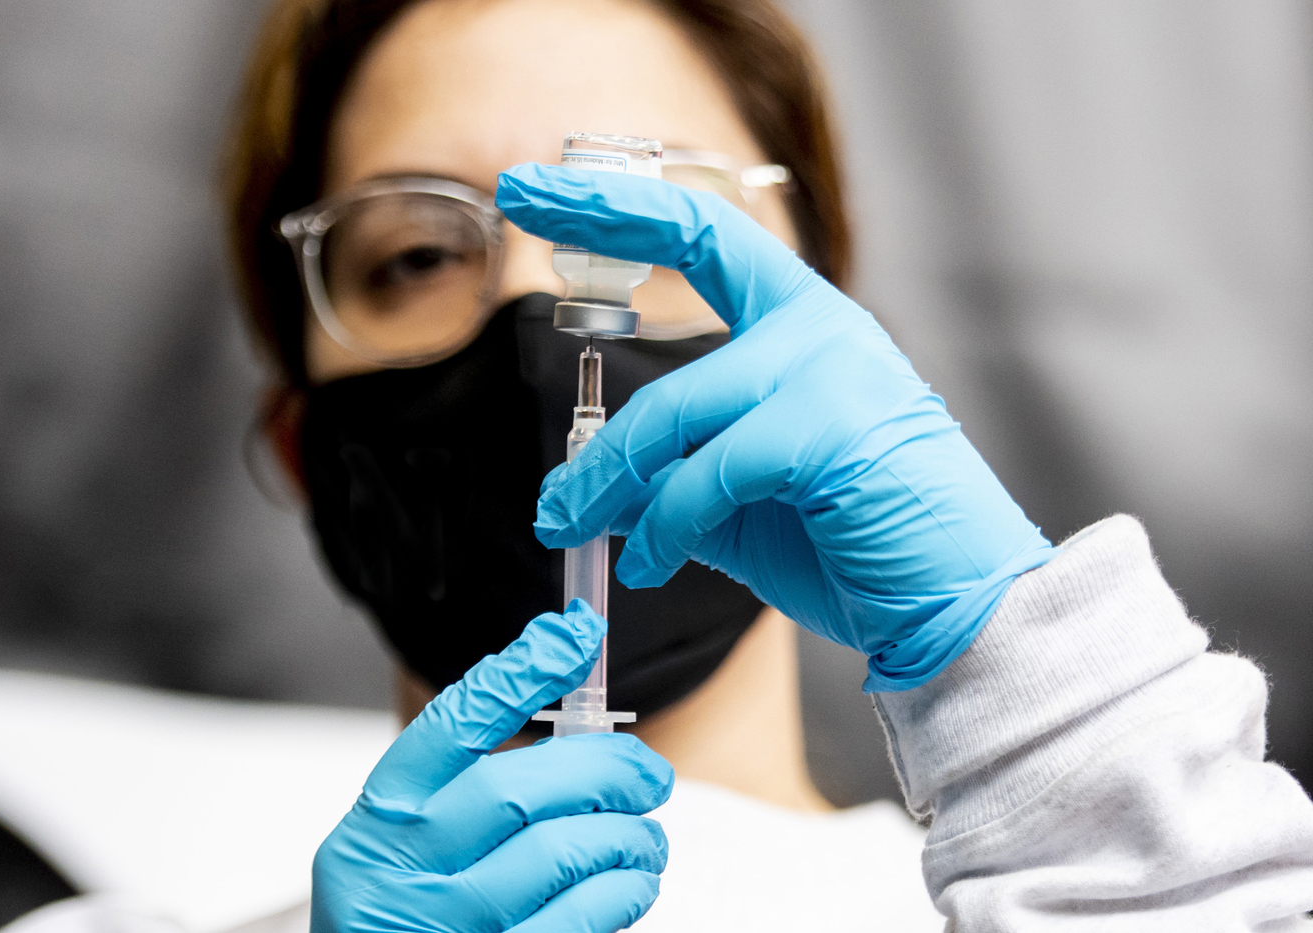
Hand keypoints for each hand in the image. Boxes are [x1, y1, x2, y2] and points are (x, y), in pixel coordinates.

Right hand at [312, 600, 672, 932]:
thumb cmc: (403, 911)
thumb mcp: (407, 841)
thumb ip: (468, 789)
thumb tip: (574, 725)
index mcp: (382, 816)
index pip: (452, 724)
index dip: (519, 673)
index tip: (575, 637)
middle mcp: (404, 866)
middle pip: (517, 788)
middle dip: (602, 770)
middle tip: (648, 772)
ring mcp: (446, 923)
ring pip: (559, 853)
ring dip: (626, 836)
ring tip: (646, 837)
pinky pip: (579, 919)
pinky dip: (623, 890)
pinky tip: (634, 881)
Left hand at [496, 164, 1053, 691]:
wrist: (959, 611)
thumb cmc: (857, 546)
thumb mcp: (741, 505)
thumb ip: (673, 479)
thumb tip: (590, 485)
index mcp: (805, 327)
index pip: (705, 232)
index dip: (621, 203)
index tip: (541, 189)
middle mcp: (821, 328)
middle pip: (681, 285)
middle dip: (594, 266)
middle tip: (527, 349)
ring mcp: (830, 370)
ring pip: (673, 409)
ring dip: (604, 482)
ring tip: (569, 529)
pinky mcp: (828, 429)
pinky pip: (705, 474)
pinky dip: (664, 529)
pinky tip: (648, 567)